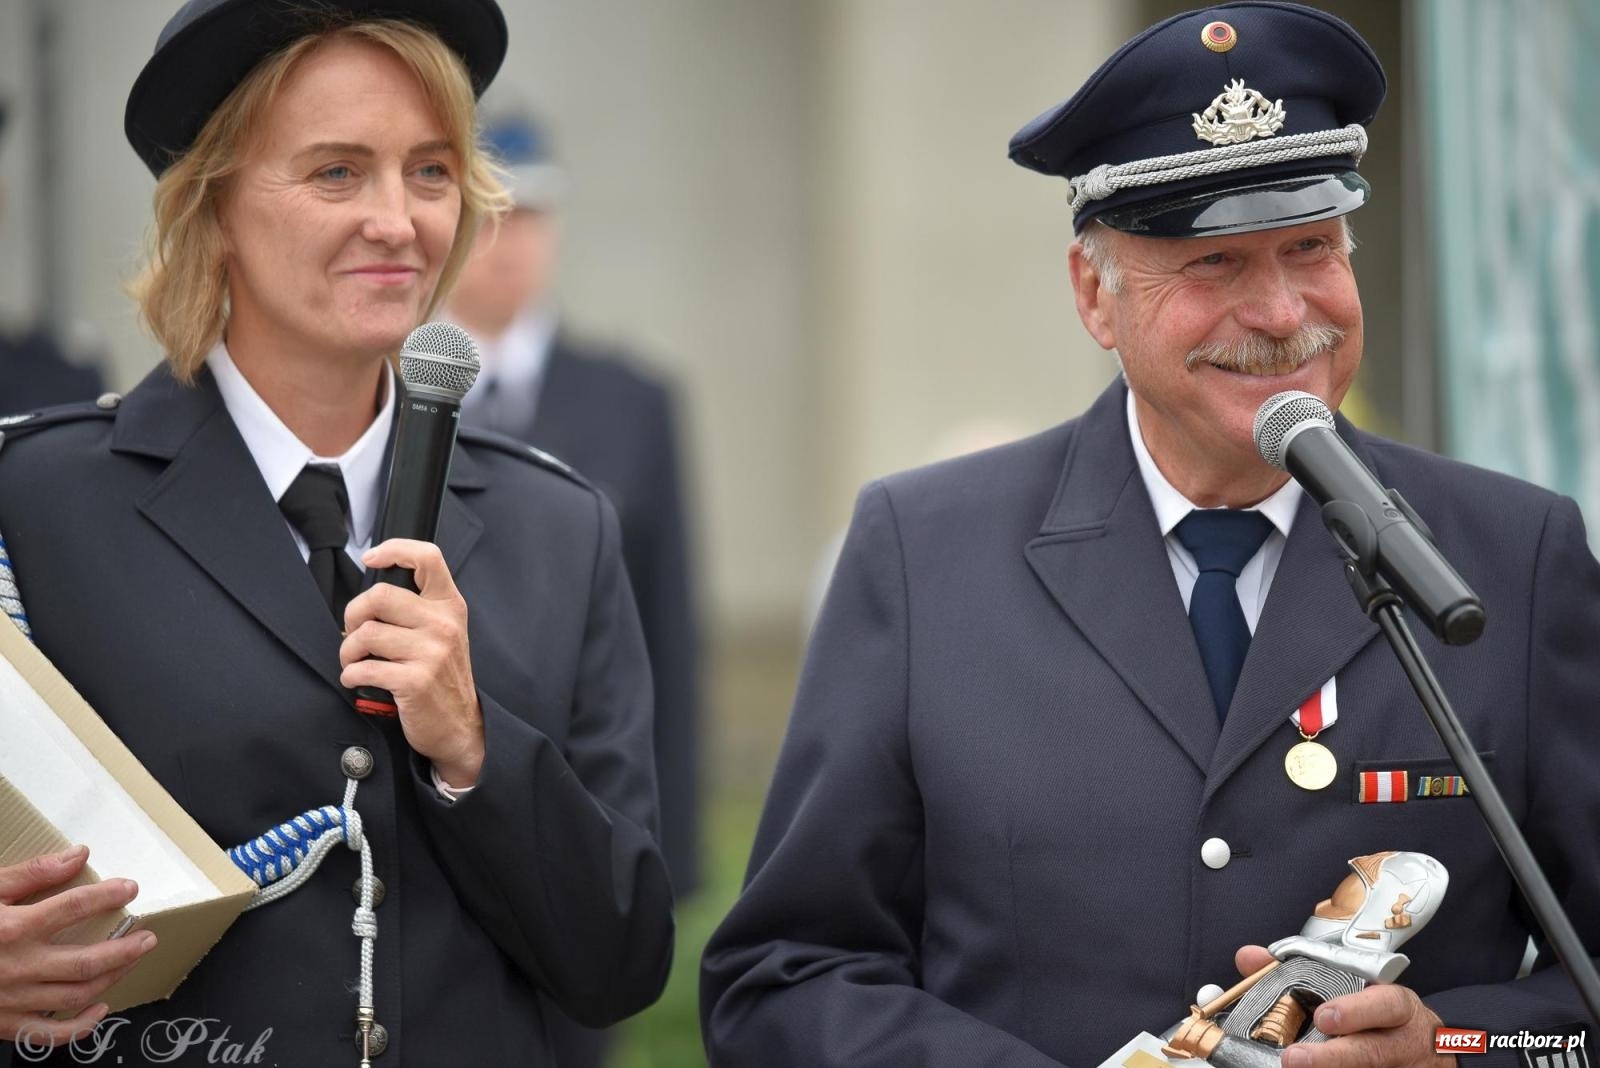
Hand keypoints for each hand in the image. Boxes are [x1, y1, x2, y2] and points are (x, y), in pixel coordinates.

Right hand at [0, 846, 158, 1045]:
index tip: (130, 887)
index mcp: (13, 928)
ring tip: (131, 961)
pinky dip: (80, 1027)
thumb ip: (30, 873)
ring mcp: (12, 1000)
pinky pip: (49, 1033)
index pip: (75, 907)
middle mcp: (18, 967)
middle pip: (87, 960)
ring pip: (76, 995)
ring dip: (112, 979)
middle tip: (148, 936)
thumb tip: (77, 854)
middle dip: (125, 949)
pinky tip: (100, 1010)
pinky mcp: (3, 1024)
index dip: (108, 895)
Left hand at [340, 539, 483, 786]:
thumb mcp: (443, 634)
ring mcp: (432, 652)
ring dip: (347, 651)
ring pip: (366, 633)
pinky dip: (351, 675)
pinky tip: (357, 679)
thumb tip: (370, 596)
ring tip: (354, 660)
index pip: (428, 558)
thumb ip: (418, 608)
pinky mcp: (415, 681)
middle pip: (379, 595)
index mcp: (450, 606)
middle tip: (355, 633)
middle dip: (354, 615)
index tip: (372, 558)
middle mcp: (444, 624)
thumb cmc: (442, 677)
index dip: (395, 550)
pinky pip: (364, 667)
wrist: (460, 727)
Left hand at [1233, 946, 1452, 1067]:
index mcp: (1396, 1006)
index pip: (1385, 1004)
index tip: (1323, 1017)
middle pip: (1373, 1051)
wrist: (1426, 1050)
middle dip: (1332, 1057)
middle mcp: (1405, 1041)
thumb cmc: (1379, 1014)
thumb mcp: (1354, 986)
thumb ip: (1300, 971)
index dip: (1355, 1011)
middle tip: (1294, 1058)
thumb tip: (1249, 958)